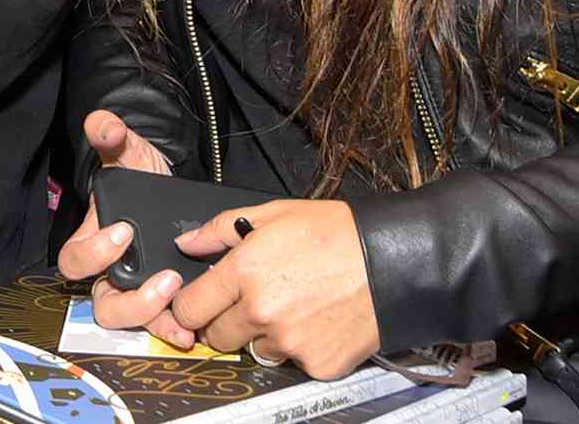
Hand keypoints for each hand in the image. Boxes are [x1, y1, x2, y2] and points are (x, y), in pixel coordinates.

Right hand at [55, 110, 199, 348]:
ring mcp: (134, 287)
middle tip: (165, 277)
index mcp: (93, 238)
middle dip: (131, 299)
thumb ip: (111, 135)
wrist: (167, 184)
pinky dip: (171, 329)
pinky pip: (158, 324)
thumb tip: (102, 124)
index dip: (94, 253)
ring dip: (153, 317)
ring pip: (128, 320)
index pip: (74, 260)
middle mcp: (109, 270)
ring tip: (180, 302)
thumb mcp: (127, 150)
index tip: (124, 231)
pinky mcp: (160, 298)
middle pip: (102, 303)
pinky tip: (191, 329)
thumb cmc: (138, 171)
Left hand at [171, 199, 379, 377]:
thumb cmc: (336, 233)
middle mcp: (261, 312)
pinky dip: (298, 347)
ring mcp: (289, 343)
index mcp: (244, 272)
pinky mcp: (316, 364)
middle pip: (217, 337)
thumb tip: (187, 243)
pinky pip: (291, 362)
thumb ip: (219, 230)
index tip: (196, 304)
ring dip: (263, 334)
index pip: (190, 309)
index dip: (189, 306)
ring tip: (292, 304)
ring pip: (254, 350)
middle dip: (224, 322)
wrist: (391, 261)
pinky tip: (315, 320)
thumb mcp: (272, 214)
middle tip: (250, 301)